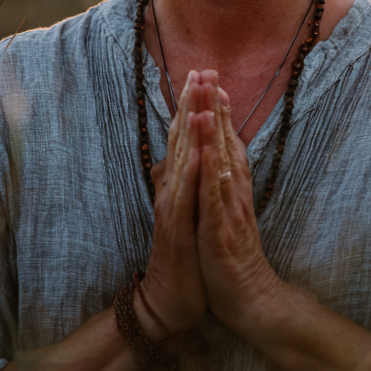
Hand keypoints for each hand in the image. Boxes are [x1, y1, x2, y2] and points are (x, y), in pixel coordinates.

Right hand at [138, 74, 206, 336]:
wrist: (168, 301)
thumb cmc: (182, 257)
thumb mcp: (184, 213)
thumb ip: (182, 182)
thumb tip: (183, 156)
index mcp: (177, 184)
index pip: (184, 137)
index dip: (191, 104)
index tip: (202, 73)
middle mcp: (171, 190)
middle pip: (180, 140)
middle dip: (189, 104)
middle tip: (198, 69)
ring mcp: (172, 208)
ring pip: (181, 161)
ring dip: (188, 129)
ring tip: (197, 98)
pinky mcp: (177, 229)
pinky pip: (186, 196)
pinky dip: (192, 171)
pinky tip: (199, 151)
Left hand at [189, 72, 288, 334]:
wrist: (252, 303)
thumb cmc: (236, 261)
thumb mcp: (228, 219)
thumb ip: (225, 190)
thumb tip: (220, 163)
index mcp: (233, 191)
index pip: (227, 144)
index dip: (220, 113)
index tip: (212, 82)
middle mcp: (234, 195)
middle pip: (226, 144)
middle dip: (216, 108)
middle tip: (209, 73)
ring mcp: (229, 213)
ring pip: (222, 165)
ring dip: (215, 131)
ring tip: (208, 99)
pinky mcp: (221, 234)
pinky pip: (215, 201)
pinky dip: (211, 175)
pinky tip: (207, 154)